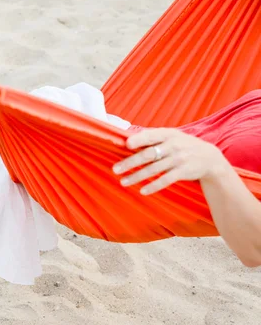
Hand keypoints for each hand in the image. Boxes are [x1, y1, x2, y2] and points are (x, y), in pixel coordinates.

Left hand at [113, 128, 228, 194]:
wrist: (209, 158)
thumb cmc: (182, 145)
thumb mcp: (171, 136)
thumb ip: (152, 137)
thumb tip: (127, 137)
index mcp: (168, 134)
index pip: (151, 135)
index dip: (139, 139)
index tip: (126, 144)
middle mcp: (173, 146)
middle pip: (148, 155)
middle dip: (130, 162)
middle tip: (115, 169)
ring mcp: (178, 159)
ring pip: (154, 169)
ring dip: (137, 176)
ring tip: (123, 182)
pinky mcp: (183, 172)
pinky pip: (166, 180)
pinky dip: (154, 186)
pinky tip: (142, 190)